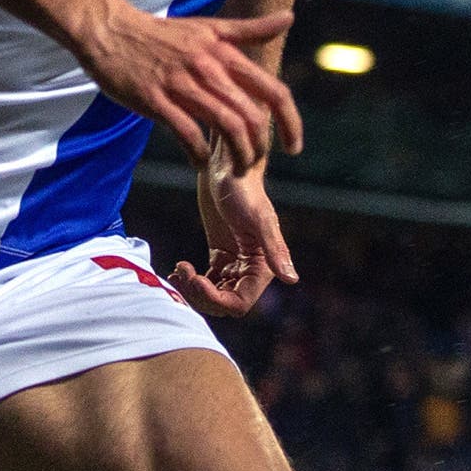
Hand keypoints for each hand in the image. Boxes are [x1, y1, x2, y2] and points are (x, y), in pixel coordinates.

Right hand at [73, 7, 302, 171]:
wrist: (111, 30)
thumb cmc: (161, 33)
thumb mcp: (210, 27)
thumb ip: (250, 29)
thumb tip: (290, 17)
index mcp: (225, 54)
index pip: (273, 91)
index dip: (291, 122)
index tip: (294, 147)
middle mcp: (209, 69)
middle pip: (252, 117)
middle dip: (259, 148)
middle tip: (253, 162)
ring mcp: (182, 85)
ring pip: (226, 126)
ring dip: (236, 156)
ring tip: (234, 169)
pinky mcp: (155, 100)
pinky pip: (187, 134)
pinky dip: (199, 155)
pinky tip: (199, 164)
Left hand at [170, 152, 295, 316]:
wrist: (227, 167)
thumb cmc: (245, 189)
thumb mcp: (258, 219)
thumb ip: (275, 250)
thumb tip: (292, 280)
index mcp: (264, 266)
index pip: (239, 303)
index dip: (216, 299)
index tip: (195, 279)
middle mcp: (251, 270)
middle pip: (223, 303)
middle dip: (200, 295)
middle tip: (182, 273)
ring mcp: (234, 264)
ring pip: (212, 295)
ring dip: (193, 290)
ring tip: (178, 271)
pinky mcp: (220, 256)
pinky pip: (206, 282)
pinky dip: (191, 281)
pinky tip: (178, 269)